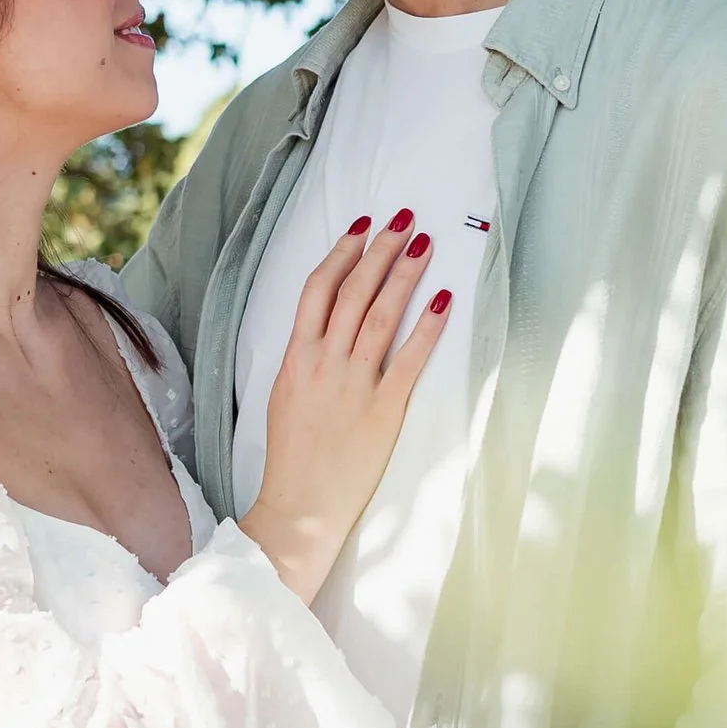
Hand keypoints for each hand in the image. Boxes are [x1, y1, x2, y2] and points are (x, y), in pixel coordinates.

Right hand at [238, 212, 452, 603]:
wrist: (298, 507)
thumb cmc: (292, 456)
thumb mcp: (283, 395)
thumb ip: (304, 358)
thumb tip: (325, 325)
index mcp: (295, 358)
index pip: (318, 290)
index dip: (342, 252)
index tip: (363, 226)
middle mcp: (323, 363)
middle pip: (353, 292)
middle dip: (381, 250)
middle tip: (405, 219)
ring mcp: (353, 385)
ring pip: (380, 316)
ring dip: (404, 275)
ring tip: (425, 244)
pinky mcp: (383, 411)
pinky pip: (409, 360)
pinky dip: (427, 327)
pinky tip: (444, 300)